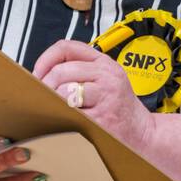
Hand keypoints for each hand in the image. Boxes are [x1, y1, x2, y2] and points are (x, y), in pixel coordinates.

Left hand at [33, 39, 154, 152]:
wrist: (143, 132)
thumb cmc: (120, 108)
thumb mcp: (107, 80)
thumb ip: (81, 71)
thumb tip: (43, 75)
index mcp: (104, 63)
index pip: (67, 47)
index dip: (46, 59)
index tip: (38, 73)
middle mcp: (106, 76)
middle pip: (61, 71)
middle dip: (45, 85)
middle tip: (41, 97)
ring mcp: (105, 97)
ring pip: (64, 92)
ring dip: (53, 102)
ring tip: (54, 108)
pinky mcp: (101, 118)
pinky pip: (71, 114)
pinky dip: (62, 117)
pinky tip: (64, 120)